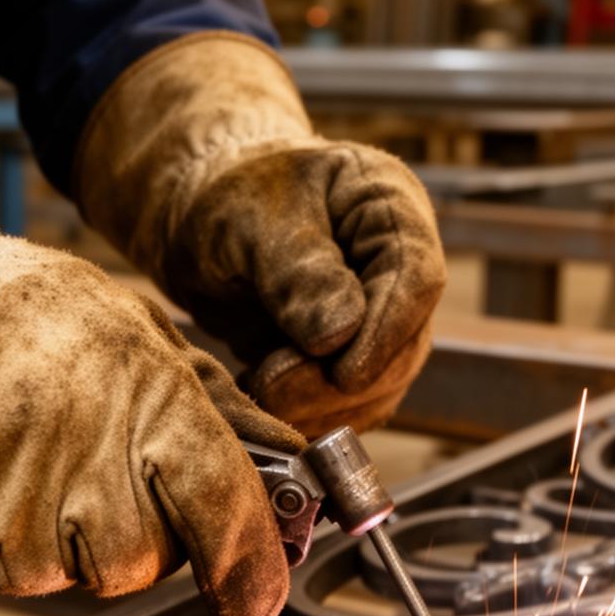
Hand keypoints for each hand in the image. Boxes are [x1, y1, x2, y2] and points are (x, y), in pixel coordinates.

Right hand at [0, 103, 300, 615]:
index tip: (252, 601)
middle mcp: (80, 458)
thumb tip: (289, 461)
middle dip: (120, 533)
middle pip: (134, 563)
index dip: (248, 569)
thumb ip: (213, 404)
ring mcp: (3, 507)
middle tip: (76, 465)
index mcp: (146, 398)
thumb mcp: (134, 332)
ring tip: (8, 457)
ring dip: (39, 538)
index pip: (224, 510)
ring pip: (52, 577)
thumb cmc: (17, 315)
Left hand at [76, 34, 445, 438]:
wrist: (197, 224)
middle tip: (272, 386)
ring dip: (322, 405)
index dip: (388, 331)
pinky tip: (266, 405)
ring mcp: (380, 318)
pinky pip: (349, 406)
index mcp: (388, 207)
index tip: (345, 374)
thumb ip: (296, 271)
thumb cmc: (226, 198)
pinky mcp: (352, 359)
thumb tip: (340, 335)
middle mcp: (396, 267)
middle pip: (404, 344)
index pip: (417, 277)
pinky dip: (311, 417)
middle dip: (341, 380)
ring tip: (258, 388)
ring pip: (380, 385)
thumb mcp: (249, 219)